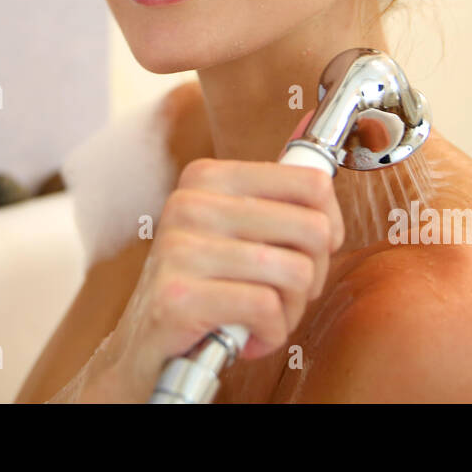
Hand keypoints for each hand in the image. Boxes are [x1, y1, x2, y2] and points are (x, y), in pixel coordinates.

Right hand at [100, 110, 345, 399]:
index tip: (310, 250)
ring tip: (262, 317)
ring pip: (296, 273)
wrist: (143, 347)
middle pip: (312, 231)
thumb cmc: (201, 285)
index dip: (328, 227)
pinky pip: (267, 308)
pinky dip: (268, 333)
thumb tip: (312, 125)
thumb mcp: (234, 226)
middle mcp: (191, 204)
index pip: (312, 183)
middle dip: (311, 276)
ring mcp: (181, 248)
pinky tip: (244, 336)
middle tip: (283, 294)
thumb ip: (274, 184)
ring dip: (290, 310)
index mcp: (207, 176)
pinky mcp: (179, 295)